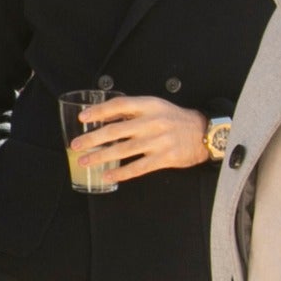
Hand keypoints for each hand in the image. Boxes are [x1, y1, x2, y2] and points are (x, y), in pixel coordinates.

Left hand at [73, 96, 210, 181]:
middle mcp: (153, 122)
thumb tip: (102, 115)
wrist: (204, 133)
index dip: (99, 111)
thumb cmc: (174, 119)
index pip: (120, 105)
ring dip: (101, 157)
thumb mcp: (155, 106)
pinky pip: (138, 167)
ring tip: (85, 161)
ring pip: (123, 150)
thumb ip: (132, 110)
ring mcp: (159, 141)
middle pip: (116, 130)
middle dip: (92, 139)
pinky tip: (107, 175)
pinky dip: (120, 173)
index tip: (82, 117)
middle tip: (76, 145)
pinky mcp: (165, 158)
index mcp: (149, 106)